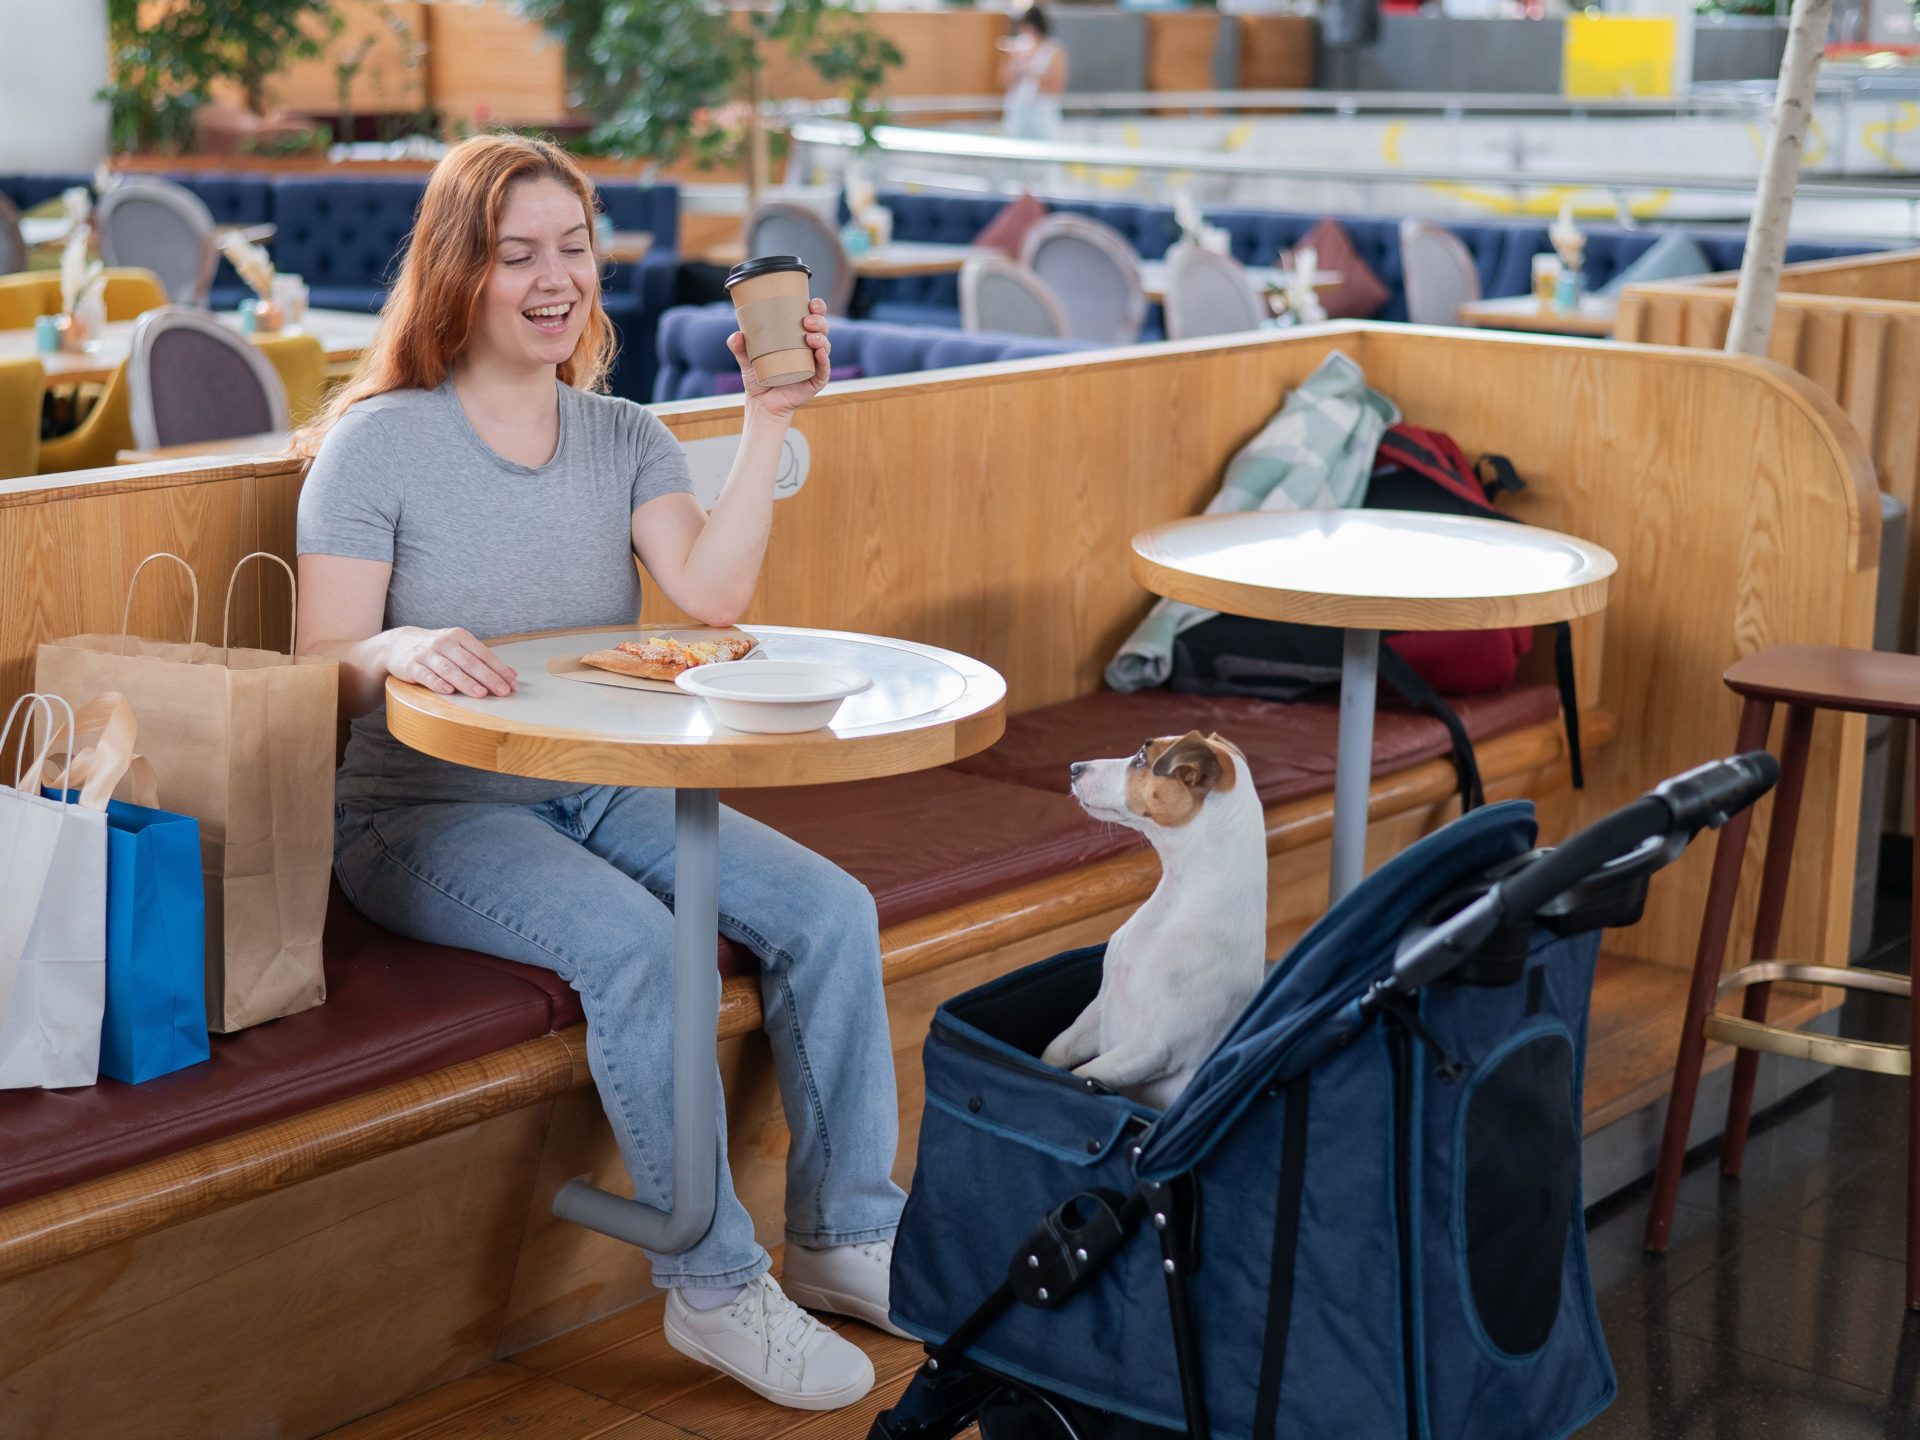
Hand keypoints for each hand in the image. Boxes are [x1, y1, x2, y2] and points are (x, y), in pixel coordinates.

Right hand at [388, 626, 517, 698]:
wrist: (399, 644)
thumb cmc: (437, 649)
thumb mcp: (460, 648)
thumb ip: (483, 660)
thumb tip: (512, 673)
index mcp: (460, 637)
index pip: (484, 654)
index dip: (499, 669)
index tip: (512, 684)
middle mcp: (444, 643)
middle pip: (470, 662)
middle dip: (488, 677)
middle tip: (503, 691)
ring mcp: (427, 653)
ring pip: (450, 669)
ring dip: (467, 682)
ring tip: (481, 693)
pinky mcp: (412, 665)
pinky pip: (426, 675)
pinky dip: (438, 683)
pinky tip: (449, 691)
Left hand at [728, 298, 829, 421]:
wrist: (762, 404)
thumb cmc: (758, 377)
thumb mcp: (746, 359)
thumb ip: (739, 347)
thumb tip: (737, 335)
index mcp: (798, 337)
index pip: (812, 317)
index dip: (817, 308)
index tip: (811, 303)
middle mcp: (810, 348)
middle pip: (822, 329)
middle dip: (819, 321)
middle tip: (806, 321)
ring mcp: (815, 365)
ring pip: (825, 346)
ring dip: (821, 339)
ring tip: (809, 338)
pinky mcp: (816, 381)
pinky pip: (824, 369)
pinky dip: (825, 360)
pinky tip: (820, 353)